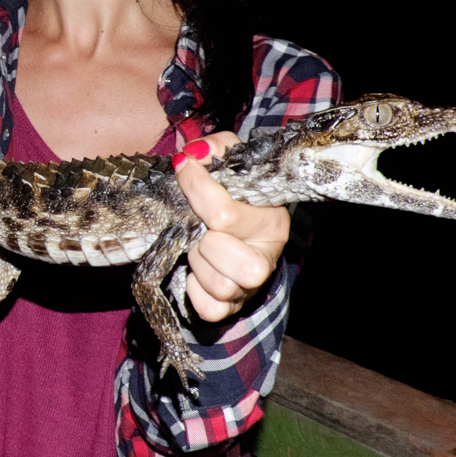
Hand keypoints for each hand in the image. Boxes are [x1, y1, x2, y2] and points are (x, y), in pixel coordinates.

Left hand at [172, 133, 289, 322]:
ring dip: (199, 265)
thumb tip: (191, 155)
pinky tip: (199, 273)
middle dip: (203, 239)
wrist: (236, 233)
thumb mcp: (231, 163)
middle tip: (201, 228)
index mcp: (272, 220)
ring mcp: (251, 286)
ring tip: (201, 249)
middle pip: (224, 253)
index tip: (183, 169)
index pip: (225, 212)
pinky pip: (210, 308)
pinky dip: (197, 293)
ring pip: (219, 284)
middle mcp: (267, 256)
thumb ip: (214, 148)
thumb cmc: (233, 197)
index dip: (196, 188)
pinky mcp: (232, 308)